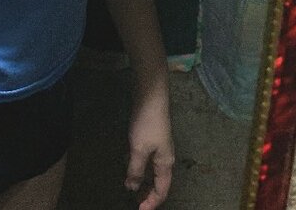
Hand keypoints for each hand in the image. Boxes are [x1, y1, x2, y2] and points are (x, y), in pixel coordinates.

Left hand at [125, 91, 173, 209]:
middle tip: (135, 202)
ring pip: (153, 170)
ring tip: (131, 188)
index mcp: (166, 163)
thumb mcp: (139, 149)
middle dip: (148, 194)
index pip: (162, 190)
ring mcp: (159, 146)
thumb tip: (131, 188)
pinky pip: (147, 159)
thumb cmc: (147, 124)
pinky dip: (140, 167)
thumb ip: (135, 169)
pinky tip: (129, 165)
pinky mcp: (151, 136)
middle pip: (159, 182)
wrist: (151, 95)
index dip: (151, 202)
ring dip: (143, 180)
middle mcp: (165, 157)